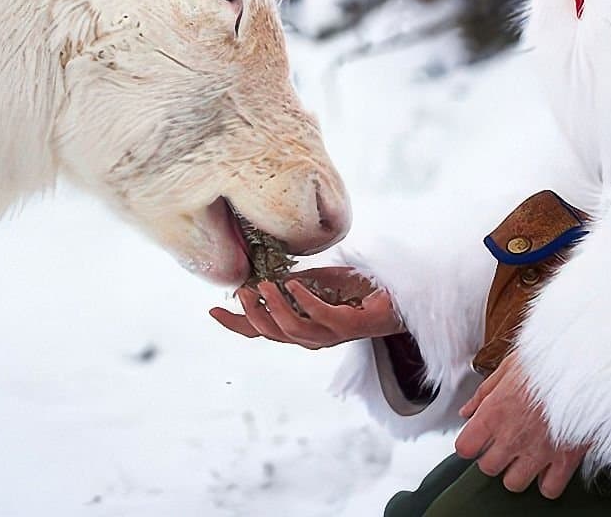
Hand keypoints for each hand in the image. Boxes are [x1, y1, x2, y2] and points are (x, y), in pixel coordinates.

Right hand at [208, 267, 401, 348]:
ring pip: (292, 330)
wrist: (397, 298)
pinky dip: (304, 301)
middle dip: (253, 314)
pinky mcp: (349, 325)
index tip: (212, 309)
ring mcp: (330, 335)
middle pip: (272, 334)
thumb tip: (264, 272)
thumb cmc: (356, 290)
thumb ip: (292, 282)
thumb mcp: (316, 281)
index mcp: (300, 328)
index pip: (261, 331)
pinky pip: (320, 316)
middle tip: (241, 291)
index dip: (236, 323)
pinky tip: (292, 284)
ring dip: (274, 307)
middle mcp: (312, 337)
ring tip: (264, 285)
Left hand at [454, 354, 588, 498]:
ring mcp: (538, 452)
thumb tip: (467, 411)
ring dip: (517, 472)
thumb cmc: (549, 360)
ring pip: (514, 483)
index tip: (477, 438)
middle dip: (493, 458)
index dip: (470, 443)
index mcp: (494, 413)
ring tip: (525, 457)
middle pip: (488, 468)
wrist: (588, 365)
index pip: (465, 448)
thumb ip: (484, 393)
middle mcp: (512, 437)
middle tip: (503, 444)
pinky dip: (547, 483)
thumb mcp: (509, 366)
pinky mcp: (565, 460)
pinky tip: (548, 468)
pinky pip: (549, 489)